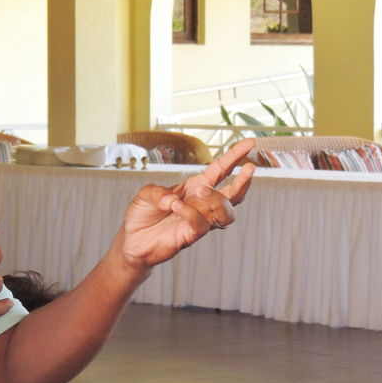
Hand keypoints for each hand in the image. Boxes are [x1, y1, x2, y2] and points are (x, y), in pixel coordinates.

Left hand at [119, 139, 255, 268]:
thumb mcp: (146, 193)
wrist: (131, 240)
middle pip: (233, 194)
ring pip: (226, 212)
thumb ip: (158, 191)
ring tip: (202, 191)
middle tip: (250, 168)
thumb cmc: (142, 215)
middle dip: (244, 181)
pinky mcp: (190, 236)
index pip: (220, 170)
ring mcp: (199, 220)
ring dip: (218, 199)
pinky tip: (176, 207)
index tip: (250, 143)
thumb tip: (175, 200)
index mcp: (195, 187)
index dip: (235, 156)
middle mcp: (202, 204)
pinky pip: (201, 225)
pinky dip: (191, 213)